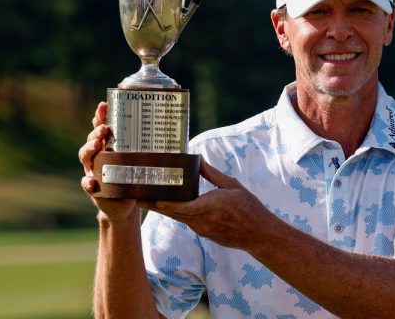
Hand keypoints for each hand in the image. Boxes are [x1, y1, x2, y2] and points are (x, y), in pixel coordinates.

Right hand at [78, 102, 137, 220]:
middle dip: (96, 132)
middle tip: (104, 128)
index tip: (104, 105)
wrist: (125, 204)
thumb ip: (148, 147)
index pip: (101, 127)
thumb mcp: (140, 160)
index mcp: (108, 145)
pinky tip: (92, 181)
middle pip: (92, 139)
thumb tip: (170, 129)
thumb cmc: (133, 177)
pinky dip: (88, 182)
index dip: (100, 116)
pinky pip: (87, 184)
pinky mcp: (94, 188)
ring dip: (89, 149)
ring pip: (86, 157)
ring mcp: (94, 171)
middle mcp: (98, 156)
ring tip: (97, 145)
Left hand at [140, 160, 274, 250]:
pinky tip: (169, 207)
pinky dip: (176, 214)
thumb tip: (198, 161)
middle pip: (172, 213)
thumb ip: (212, 175)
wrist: (258, 234)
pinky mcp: (204, 233)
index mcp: (209, 206)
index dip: (162, 203)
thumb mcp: (232, 186)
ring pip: (178, 218)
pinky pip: (187, 221)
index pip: (180, 207)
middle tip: (136, 197)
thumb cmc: (248, 208)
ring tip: (148, 199)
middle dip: (154, 205)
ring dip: (163, 209)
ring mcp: (202, 229)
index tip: (148, 197)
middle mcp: (202, 220)